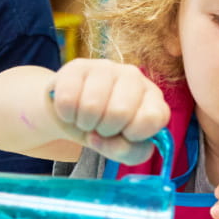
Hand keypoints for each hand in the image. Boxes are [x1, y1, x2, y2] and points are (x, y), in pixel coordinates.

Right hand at [48, 58, 169, 164]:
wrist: (73, 115)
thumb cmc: (104, 130)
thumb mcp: (122, 148)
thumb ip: (128, 152)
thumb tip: (103, 140)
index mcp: (153, 97)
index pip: (152, 118)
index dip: (133, 135)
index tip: (123, 135)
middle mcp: (134, 76)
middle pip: (119, 112)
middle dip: (105, 130)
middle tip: (101, 127)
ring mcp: (106, 67)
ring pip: (91, 106)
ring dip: (84, 123)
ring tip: (86, 118)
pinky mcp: (78, 66)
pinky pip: (67, 99)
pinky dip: (66, 114)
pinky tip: (72, 109)